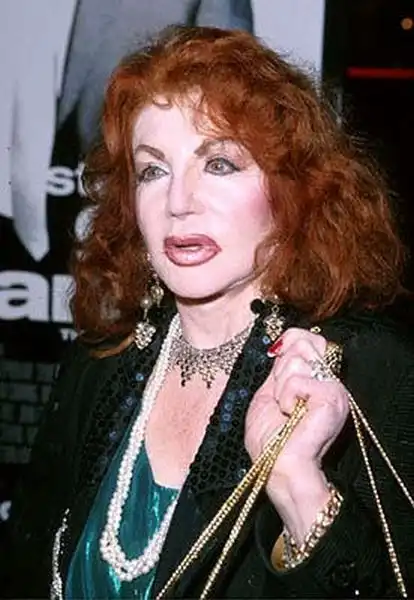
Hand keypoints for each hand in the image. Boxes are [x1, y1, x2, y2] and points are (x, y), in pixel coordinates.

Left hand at [245, 327, 348, 542]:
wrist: (281, 468)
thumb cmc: (272, 441)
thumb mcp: (268, 396)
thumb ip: (278, 369)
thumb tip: (280, 344)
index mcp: (316, 378)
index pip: (308, 337)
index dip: (289, 342)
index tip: (277, 364)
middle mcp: (329, 379)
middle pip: (303, 341)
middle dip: (281, 370)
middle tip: (283, 400)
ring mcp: (334, 387)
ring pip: (296, 360)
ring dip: (281, 389)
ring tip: (288, 412)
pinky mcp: (332, 396)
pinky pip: (297, 380)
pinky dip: (286, 399)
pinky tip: (293, 416)